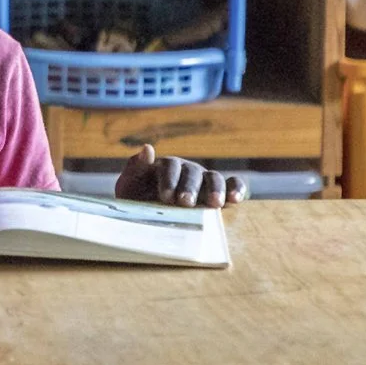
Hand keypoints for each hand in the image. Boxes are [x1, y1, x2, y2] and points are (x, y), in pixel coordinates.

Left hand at [112, 144, 245, 208]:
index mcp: (166, 166)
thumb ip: (136, 167)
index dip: (169, 180)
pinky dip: (236, 188)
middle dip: (190, 187)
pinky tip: (235, 199)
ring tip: (214, 204)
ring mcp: (205, 180)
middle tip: (185, 202)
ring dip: (215, 189)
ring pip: (214, 178)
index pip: (171, 166)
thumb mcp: (129, 186)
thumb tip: (148, 147)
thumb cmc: (137, 201)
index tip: (165, 197)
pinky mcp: (219, 192)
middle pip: (193, 173)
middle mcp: (187, 170)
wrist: (145, 217)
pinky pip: (232, 184)